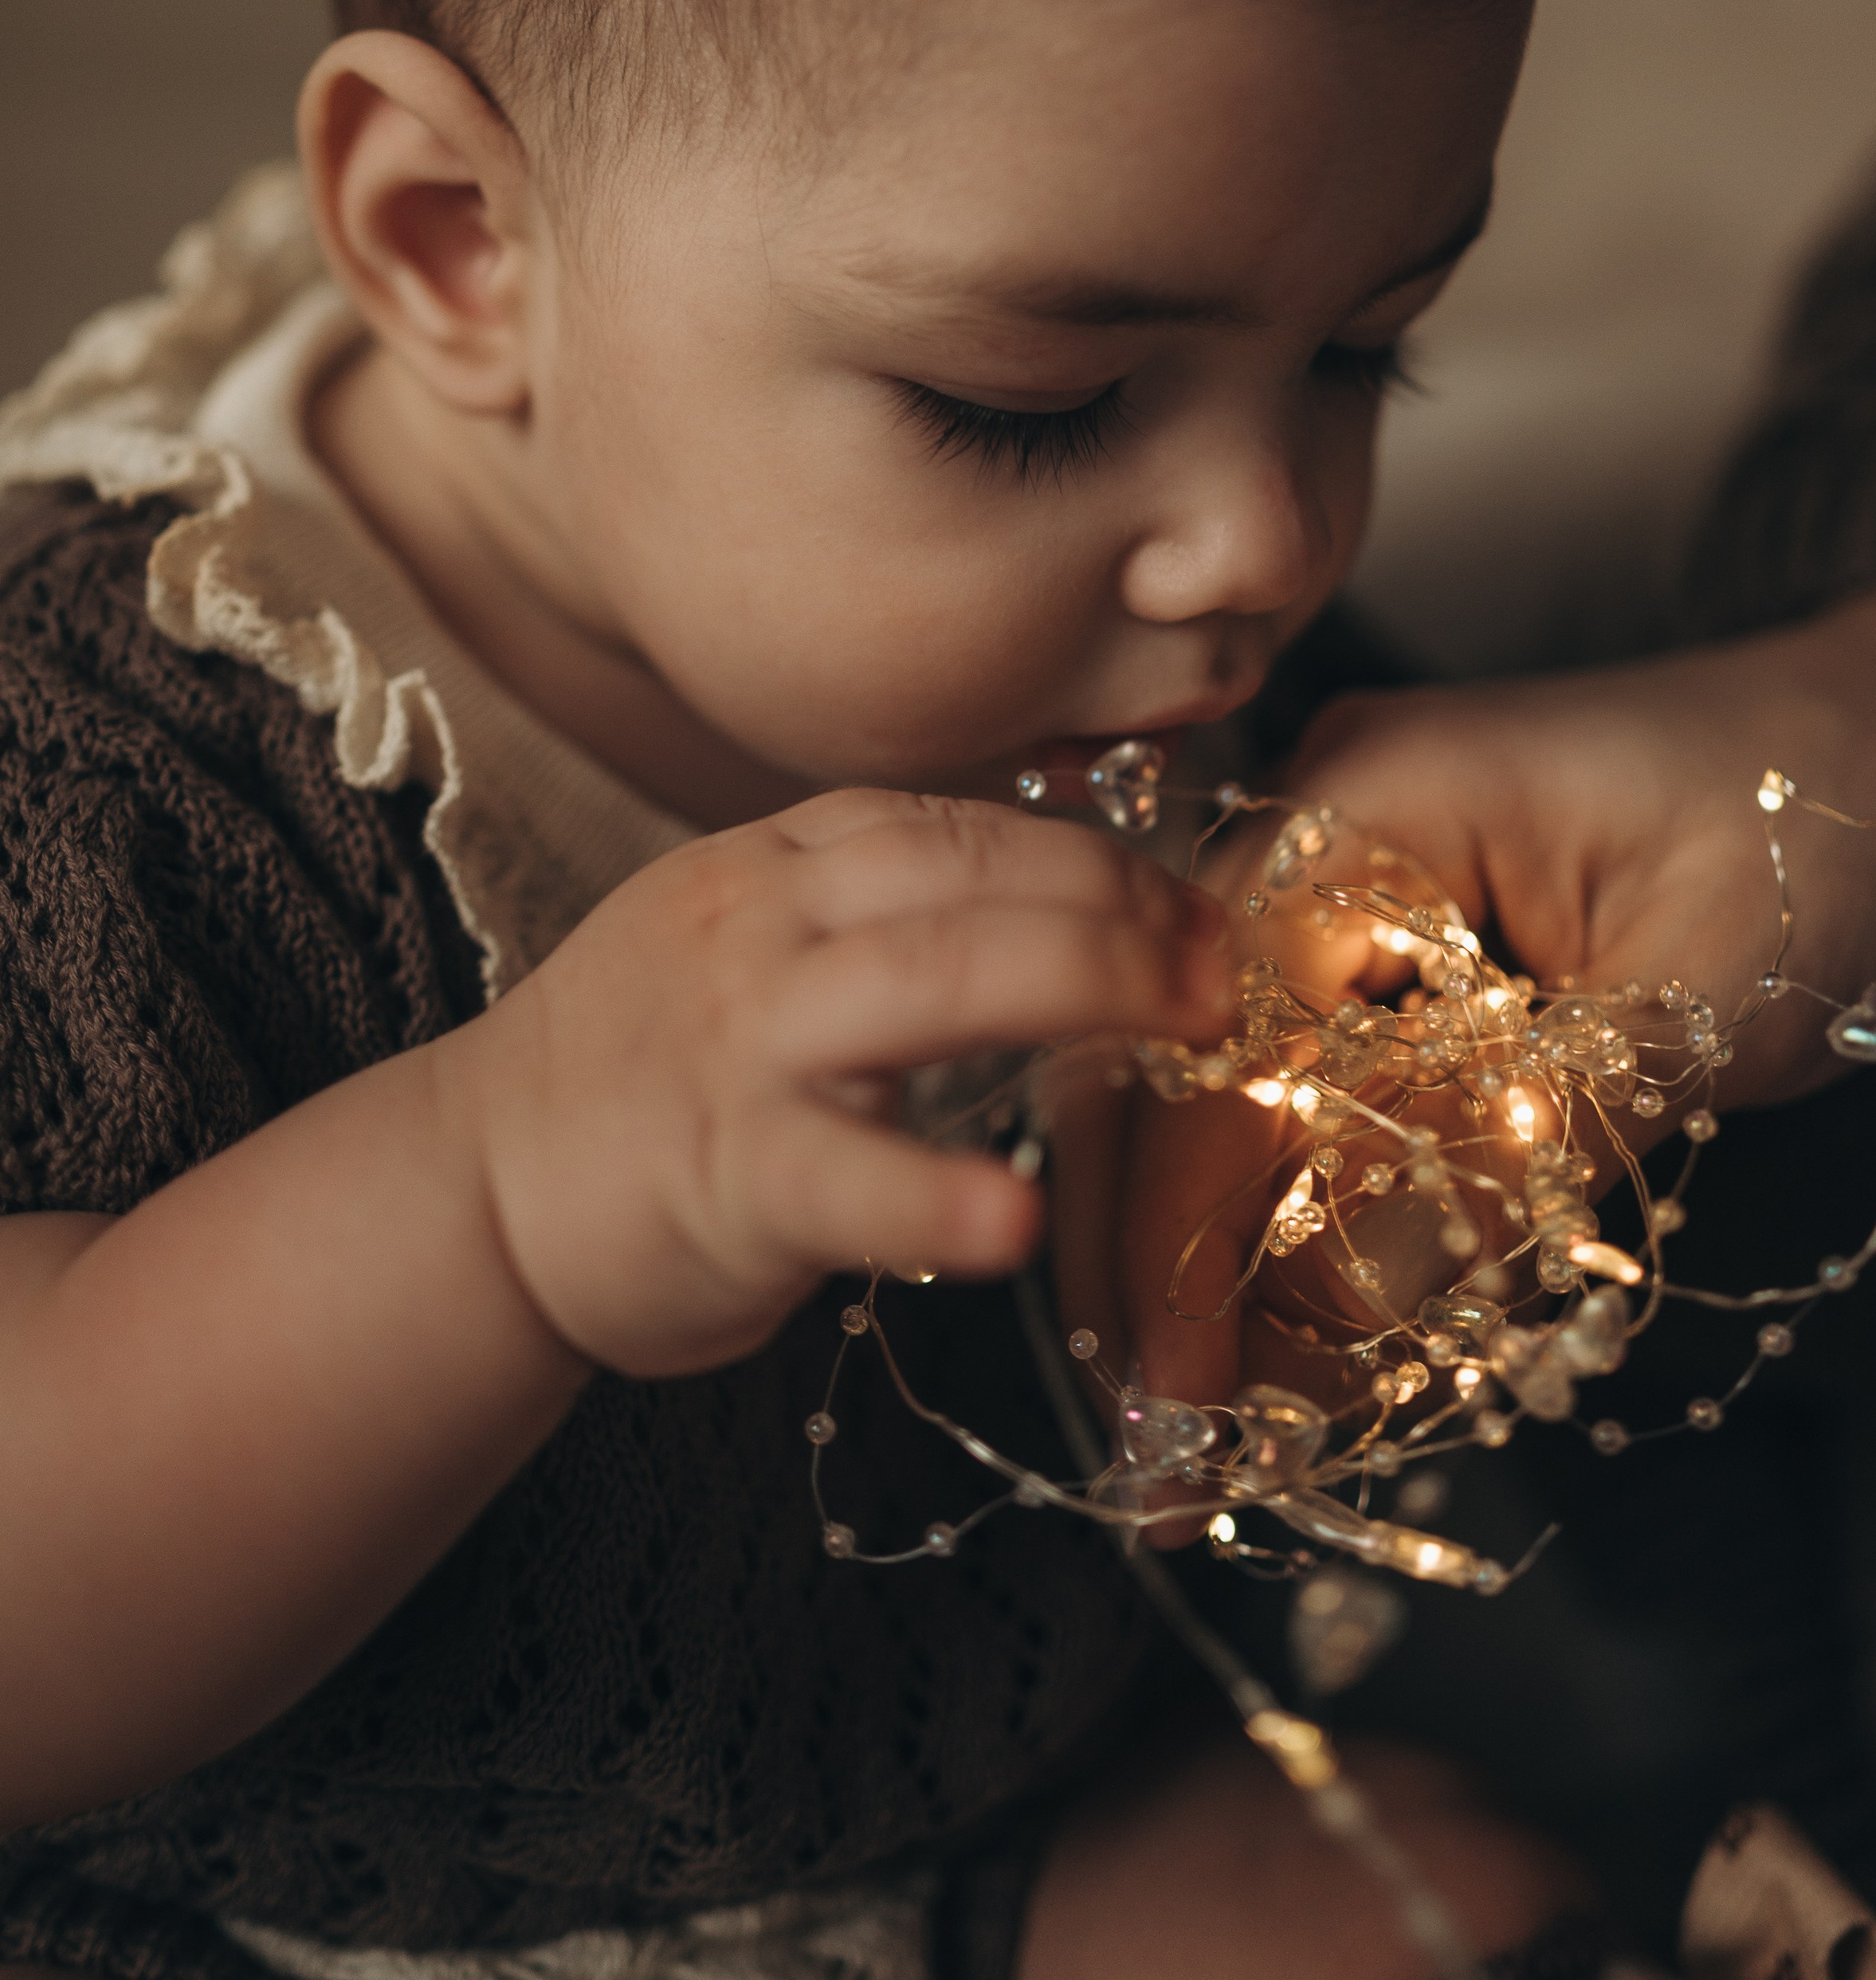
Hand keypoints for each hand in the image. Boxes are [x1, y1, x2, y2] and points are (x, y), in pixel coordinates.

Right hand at [440, 788, 1234, 1376]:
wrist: (479, 1186)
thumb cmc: (654, 1071)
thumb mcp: (761, 941)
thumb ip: (889, 916)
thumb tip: (1072, 911)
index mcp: (782, 865)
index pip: (964, 826)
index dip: (1099, 859)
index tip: (1197, 909)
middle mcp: (763, 924)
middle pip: (969, 875)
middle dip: (1121, 907)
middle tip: (1224, 967)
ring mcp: (738, 1043)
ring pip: (926, 978)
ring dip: (1081, 987)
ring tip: (1191, 1027)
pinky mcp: (717, 1173)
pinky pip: (838, 1175)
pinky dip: (932, 1196)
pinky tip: (1015, 1221)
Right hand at [1093, 590, 1875, 1420]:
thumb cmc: (1821, 830)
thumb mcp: (1692, 1003)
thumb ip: (1512, 1146)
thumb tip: (1331, 1313)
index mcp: (1377, 794)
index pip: (1213, 1023)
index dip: (1180, 1214)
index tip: (1180, 1385)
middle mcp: (1321, 823)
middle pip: (1167, 1051)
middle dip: (1148, 1254)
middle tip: (1157, 1447)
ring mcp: (1342, 883)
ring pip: (1213, 1086)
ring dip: (1204, 1255)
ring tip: (1202, 1437)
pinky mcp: (1383, 946)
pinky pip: (1300, 1089)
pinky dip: (1284, 1216)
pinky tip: (1276, 1347)